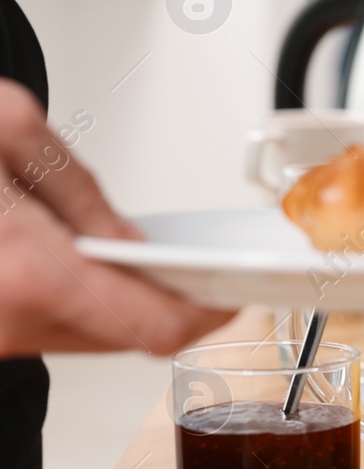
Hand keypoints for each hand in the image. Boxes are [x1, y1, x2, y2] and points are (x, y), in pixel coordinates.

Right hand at [0, 82, 232, 356]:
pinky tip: (69, 260)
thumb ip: (81, 192)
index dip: (208, 314)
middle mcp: (2, 320)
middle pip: (123, 339)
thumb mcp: (8, 130)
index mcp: (26, 273)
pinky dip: (66, 298)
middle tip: (193, 266)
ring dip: (112, 300)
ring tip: (131, 254)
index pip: (155, 328)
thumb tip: (127, 238)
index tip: (235, 294)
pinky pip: (38, 326)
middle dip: (162, 301)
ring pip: (80, 336)